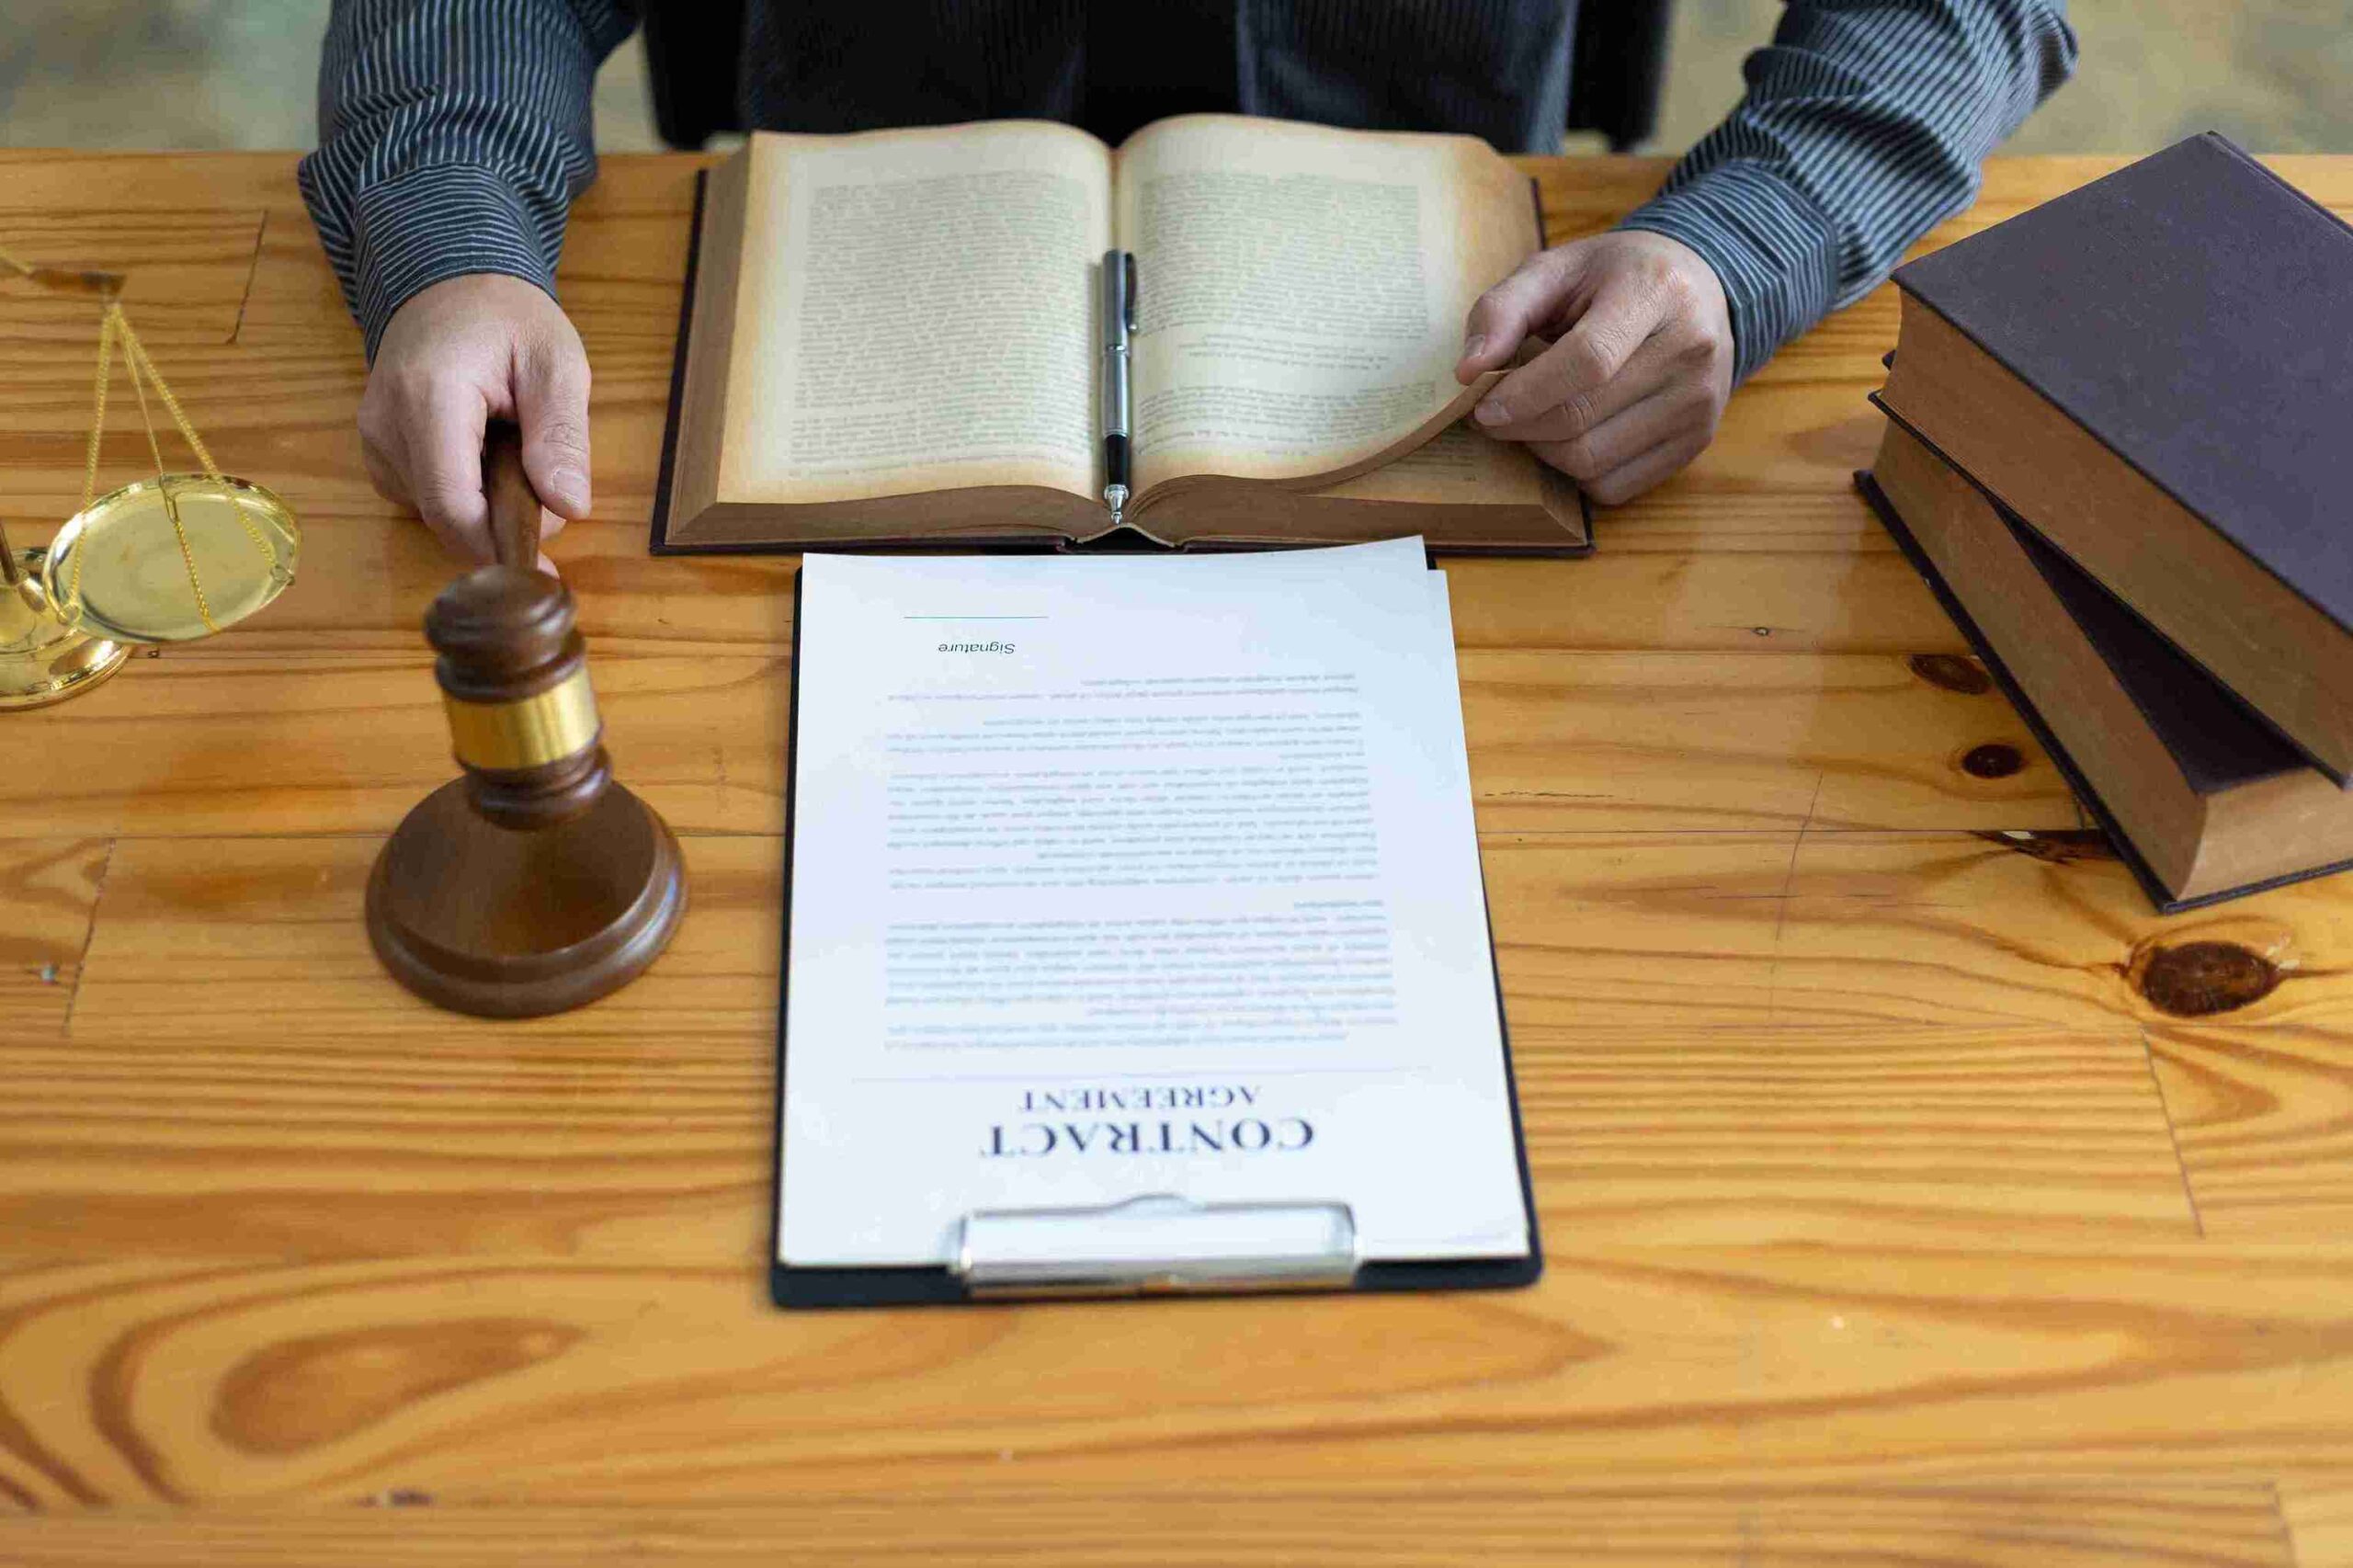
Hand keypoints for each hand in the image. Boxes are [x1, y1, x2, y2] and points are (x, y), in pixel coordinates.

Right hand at [358, 273, 590, 566]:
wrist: (450, 281)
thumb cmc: (508, 318)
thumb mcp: (557, 363)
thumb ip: (562, 435)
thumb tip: (568, 506)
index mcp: (429, 398)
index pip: (452, 505)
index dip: (496, 550)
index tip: (542, 571)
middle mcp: (386, 423)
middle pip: (445, 518)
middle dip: (502, 524)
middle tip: (545, 484)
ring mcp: (374, 438)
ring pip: (435, 514)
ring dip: (485, 507)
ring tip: (514, 452)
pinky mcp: (377, 450)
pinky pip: (424, 498)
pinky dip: (464, 493)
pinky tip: (484, 455)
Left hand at [1455, 231, 1732, 504]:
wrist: (1699, 286)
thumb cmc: (1614, 278)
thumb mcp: (1556, 269)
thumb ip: (1503, 310)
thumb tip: (1468, 372)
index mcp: (1655, 292)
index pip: (1588, 360)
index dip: (1525, 393)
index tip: (1482, 407)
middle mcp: (1690, 350)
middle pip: (1582, 418)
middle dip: (1521, 427)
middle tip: (1492, 416)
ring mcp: (1699, 402)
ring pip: (1593, 462)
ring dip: (1543, 451)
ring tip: (1532, 420)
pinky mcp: (1696, 442)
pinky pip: (1614, 487)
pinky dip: (1576, 473)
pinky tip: (1571, 436)